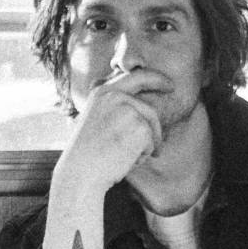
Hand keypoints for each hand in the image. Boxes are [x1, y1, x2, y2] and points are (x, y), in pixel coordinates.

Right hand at [53, 68, 168, 197]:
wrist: (79, 172)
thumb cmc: (84, 154)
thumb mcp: (94, 121)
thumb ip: (112, 108)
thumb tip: (138, 106)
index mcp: (101, 92)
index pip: (135, 77)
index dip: (155, 78)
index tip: (168, 83)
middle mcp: (115, 96)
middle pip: (150, 108)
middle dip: (159, 122)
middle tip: (165, 123)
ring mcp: (128, 109)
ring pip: (151, 127)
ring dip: (145, 147)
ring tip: (126, 160)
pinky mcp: (140, 126)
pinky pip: (152, 142)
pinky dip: (143, 156)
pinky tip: (125, 162)